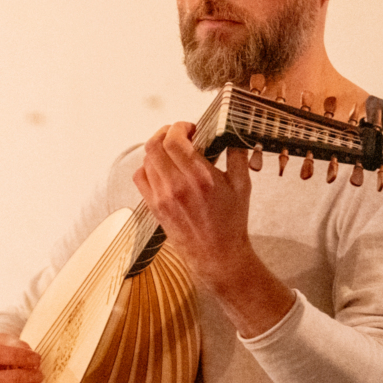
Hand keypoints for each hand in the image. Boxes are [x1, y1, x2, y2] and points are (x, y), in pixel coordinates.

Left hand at [133, 121, 257, 285]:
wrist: (217, 255)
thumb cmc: (231, 223)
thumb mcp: (242, 185)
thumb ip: (237, 155)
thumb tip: (231, 134)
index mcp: (200, 177)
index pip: (174, 140)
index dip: (179, 127)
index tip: (190, 128)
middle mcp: (177, 186)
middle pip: (154, 145)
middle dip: (166, 132)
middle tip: (179, 134)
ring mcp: (162, 197)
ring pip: (146, 160)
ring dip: (158, 149)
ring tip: (172, 152)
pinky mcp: (154, 207)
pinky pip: (140, 178)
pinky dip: (147, 167)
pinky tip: (161, 168)